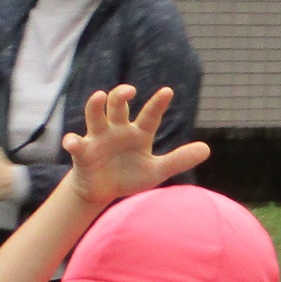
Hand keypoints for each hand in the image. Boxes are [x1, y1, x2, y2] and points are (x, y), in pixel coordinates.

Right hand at [60, 84, 212, 206]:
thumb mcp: (157, 170)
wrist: (103, 190)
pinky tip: (73, 143)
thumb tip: (207, 149)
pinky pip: (75, 144)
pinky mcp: (82, 152)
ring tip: (98, 96)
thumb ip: (179, 159)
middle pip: (117, 105)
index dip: (158, 104)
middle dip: (121, 95)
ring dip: (95, 105)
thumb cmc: (130, 175)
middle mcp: (117, 130)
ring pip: (95, 116)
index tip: (168, 92)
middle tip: (130, 91)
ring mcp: (98, 138)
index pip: (150, 116)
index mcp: (138, 133)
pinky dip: (73, 142)